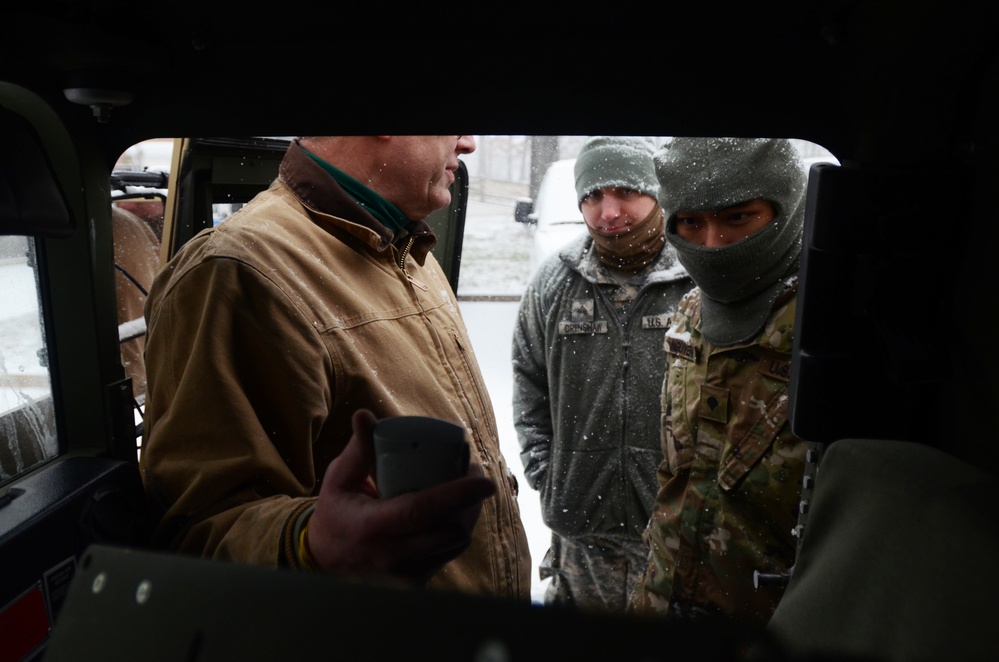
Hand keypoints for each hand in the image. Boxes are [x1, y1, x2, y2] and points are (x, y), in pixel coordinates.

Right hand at [306, 409, 495, 585]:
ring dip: (468, 518)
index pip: (423, 510)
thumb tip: (364, 415)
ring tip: (470, 494)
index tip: (484, 480)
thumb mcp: (339, 479)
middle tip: (476, 478)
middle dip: (472, 503)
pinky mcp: (414, 581)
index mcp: (373, 526)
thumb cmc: (336, 513)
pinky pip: (448, 555)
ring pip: (455, 545)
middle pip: (450, 531)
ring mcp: (405, 573)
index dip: (459, 495)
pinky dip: (457, 533)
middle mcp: (392, 555)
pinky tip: (458, 515)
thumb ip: (357, 449)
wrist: (324, 561)